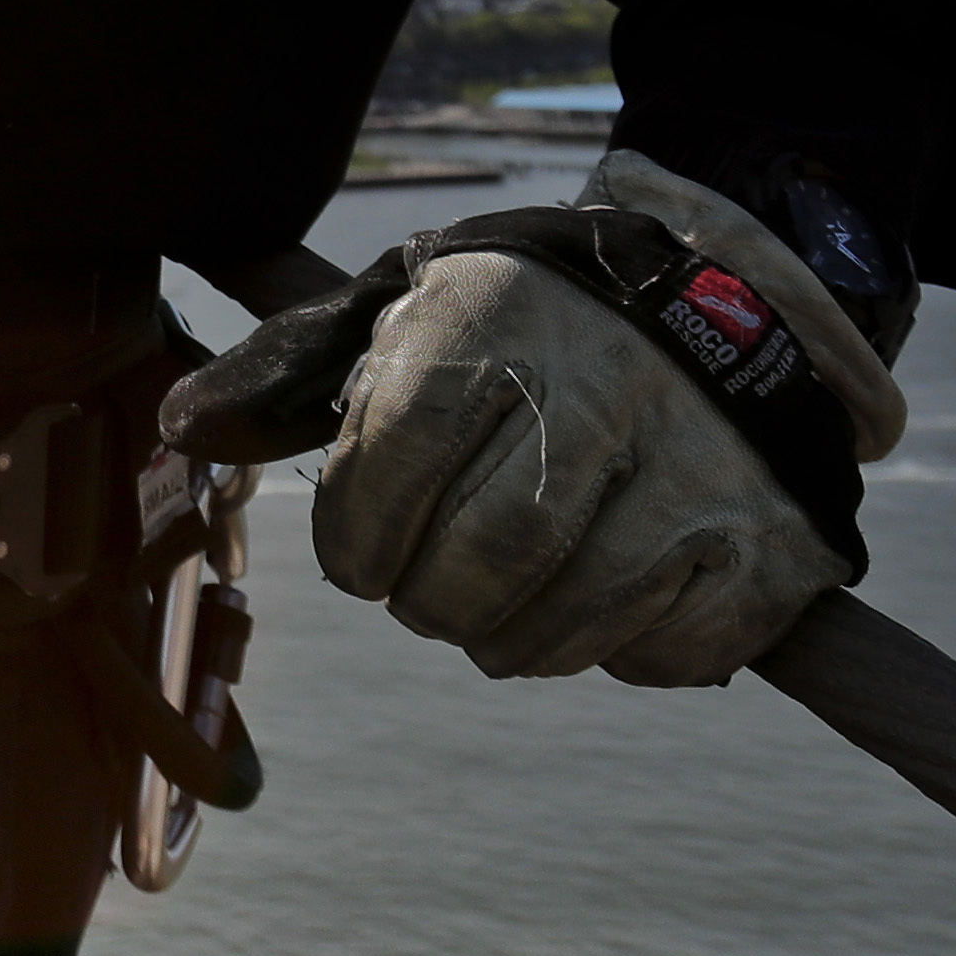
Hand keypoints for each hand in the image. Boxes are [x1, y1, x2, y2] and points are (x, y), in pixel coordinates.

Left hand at [165, 152, 905, 686]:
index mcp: (495, 323)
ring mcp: (699, 472)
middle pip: (476, 567)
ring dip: (512, 641)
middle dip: (429, 603)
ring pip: (568, 625)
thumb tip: (183, 428)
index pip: (387, 473)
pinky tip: (602, 597)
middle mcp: (606, 390)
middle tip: (431, 589)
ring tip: (501, 605)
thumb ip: (289, 377)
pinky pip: (666, 654)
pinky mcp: (771, 546)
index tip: (365, 551)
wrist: (725, 301)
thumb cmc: (524, 325)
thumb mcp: (403, 312)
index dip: (357, 542)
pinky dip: (618, 652)